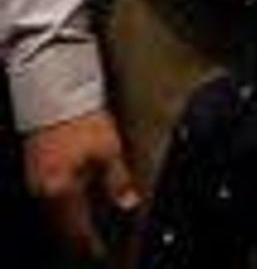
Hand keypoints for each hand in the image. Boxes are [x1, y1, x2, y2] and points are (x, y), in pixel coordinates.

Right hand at [21, 113, 134, 260]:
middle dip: (80, 237)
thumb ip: (117, 182)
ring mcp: (35, 183)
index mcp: (60, 190)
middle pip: (61, 227)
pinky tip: (78, 205)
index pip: (76, 229)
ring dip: (72, 223)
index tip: (104, 252)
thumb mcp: (107, 151)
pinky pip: (50, 200)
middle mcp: (43, 192)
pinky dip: (64, 208)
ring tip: (92, 227)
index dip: (91, 244)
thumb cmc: (82, 122)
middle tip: (98, 244)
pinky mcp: (35, 172)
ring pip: (54, 214)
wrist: (55, 96)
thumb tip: (129, 205)